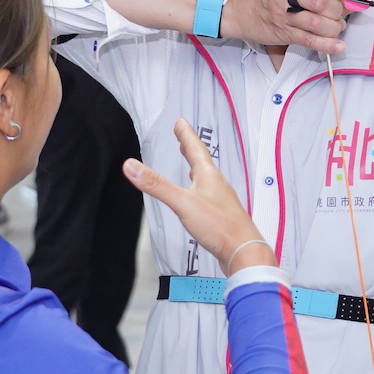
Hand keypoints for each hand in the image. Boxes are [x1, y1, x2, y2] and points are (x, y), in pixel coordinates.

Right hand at [123, 119, 274, 273]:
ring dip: (196, 169)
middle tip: (184, 138)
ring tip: (191, 165)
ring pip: (206, 179)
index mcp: (208, 176)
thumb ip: (157, 185)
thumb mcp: (182, 202)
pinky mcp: (220, 216)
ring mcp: (220, 200)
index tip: (180, 122)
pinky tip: (198, 198)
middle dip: (191, 149)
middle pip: (202, 162)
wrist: (242, 250)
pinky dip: (200, 190)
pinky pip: (208, 196)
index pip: (195, 149)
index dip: (186, 135)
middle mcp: (216, 185)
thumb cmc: (218, 225)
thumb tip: (131, 166)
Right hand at [222, 0, 349, 57]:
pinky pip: (310, 40)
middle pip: (321, 2)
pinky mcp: (283, 33)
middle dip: (337, 9)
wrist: (236, 7)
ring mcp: (284, 14)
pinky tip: (339, 46)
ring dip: (334, 27)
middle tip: (339, 10)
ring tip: (337, 26)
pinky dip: (327, 44)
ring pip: (318, 24)